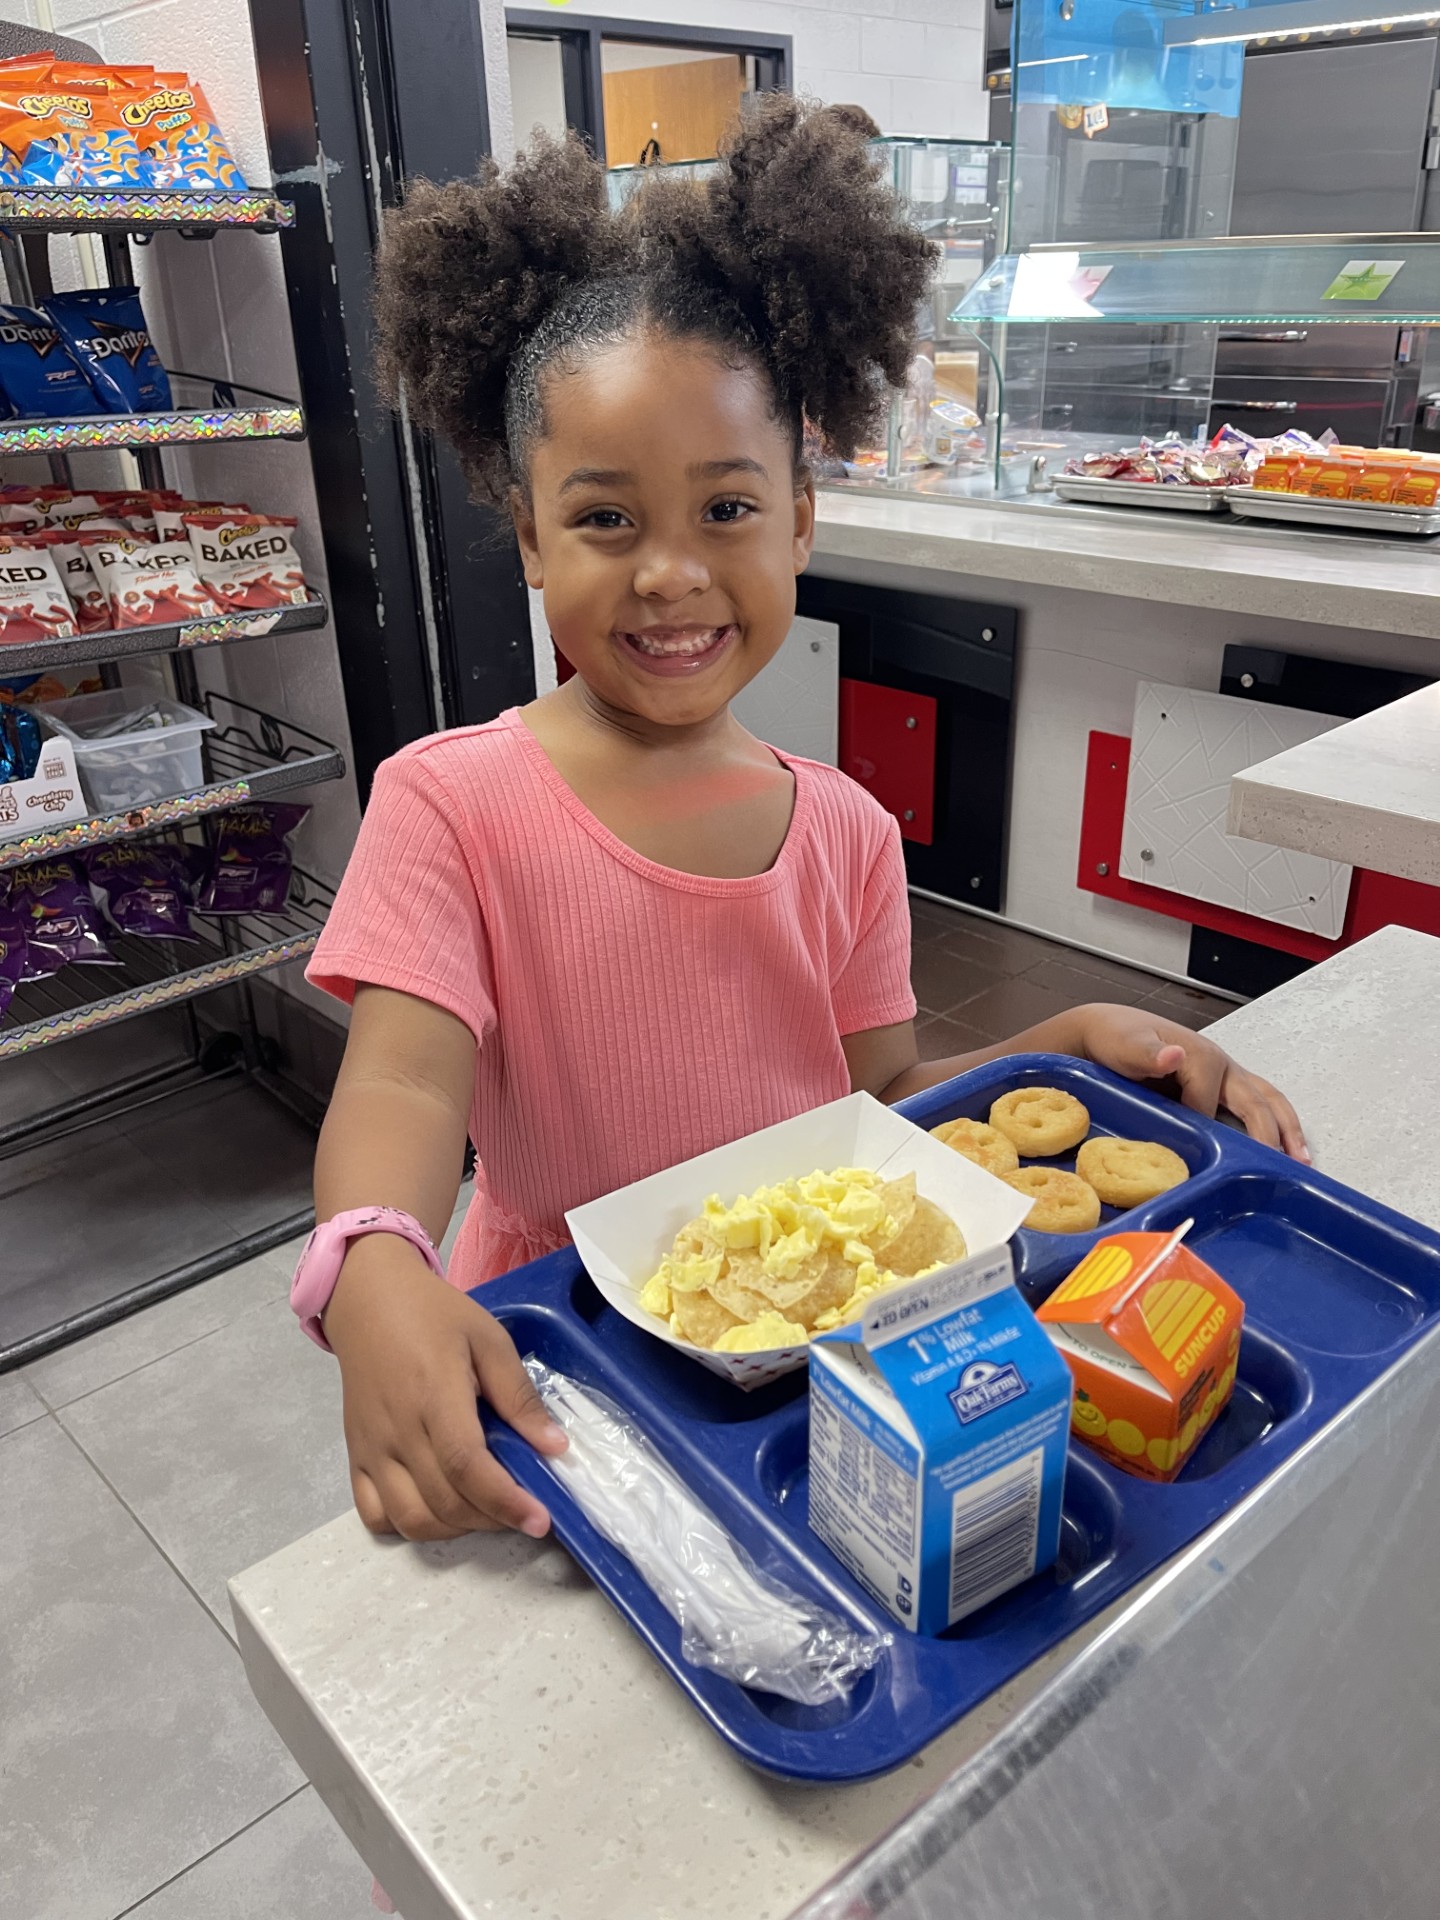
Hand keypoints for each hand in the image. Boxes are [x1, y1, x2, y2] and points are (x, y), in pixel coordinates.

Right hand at [324, 1235, 567, 1540]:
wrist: (368, 1300)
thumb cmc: (433, 1315)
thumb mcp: (488, 1339)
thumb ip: (519, 1396)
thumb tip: (556, 1446)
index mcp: (434, 1396)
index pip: (467, 1466)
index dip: (505, 1501)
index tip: (540, 1520)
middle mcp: (398, 1431)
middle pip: (444, 1502)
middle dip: (493, 1519)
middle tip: (524, 1509)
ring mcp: (372, 1449)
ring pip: (410, 1519)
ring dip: (455, 1528)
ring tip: (485, 1508)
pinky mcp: (356, 1457)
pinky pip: (375, 1514)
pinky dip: (408, 1526)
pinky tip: (438, 1507)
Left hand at [1071, 1002, 1308, 1160]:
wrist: (1107, 1030)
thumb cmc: (1116, 1038)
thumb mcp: (1125, 1044)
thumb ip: (1148, 1053)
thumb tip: (1174, 1056)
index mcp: (1202, 1056)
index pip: (1210, 1105)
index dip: (1200, 1128)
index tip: (1191, 1150)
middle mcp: (1222, 1063)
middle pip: (1256, 1103)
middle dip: (1270, 1135)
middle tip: (1281, 1168)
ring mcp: (1226, 1073)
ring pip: (1267, 1101)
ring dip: (1287, 1130)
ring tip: (1299, 1159)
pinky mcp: (1224, 1083)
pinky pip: (1258, 1103)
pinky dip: (1277, 1124)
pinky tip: (1285, 1145)